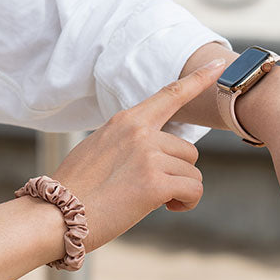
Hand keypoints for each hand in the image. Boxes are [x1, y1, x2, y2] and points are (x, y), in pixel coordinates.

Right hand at [51, 58, 225, 250]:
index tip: (220, 66)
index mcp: (126, 120)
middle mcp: (140, 132)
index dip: (198, 79)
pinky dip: (186, 203)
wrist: (59, 214)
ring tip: (153, 200)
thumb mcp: (100, 147)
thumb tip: (154, 151)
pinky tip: (168, 208)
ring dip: (180, 189)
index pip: (170, 94)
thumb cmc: (77, 186)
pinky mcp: (155, 183)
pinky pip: (193, 190)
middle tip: (152, 188)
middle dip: (178, 172)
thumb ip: (129, 140)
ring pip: (192, 172)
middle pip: (187, 149)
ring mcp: (148, 156)